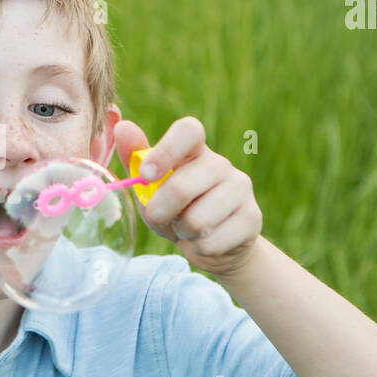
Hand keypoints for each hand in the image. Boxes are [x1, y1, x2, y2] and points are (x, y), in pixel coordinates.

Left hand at [113, 117, 261, 279]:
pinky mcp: (253, 218)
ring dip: (182, 232)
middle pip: (182, 186)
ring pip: (197, 220)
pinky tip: (205, 240)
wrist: (210, 243)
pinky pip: (212, 241)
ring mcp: (241, 188)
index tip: (147, 175)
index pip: (188, 131)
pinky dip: (199, 248)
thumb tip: (122, 127)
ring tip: (187, 227)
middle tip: (160, 216)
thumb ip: (136, 159)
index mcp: (194, 150)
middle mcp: (221, 164)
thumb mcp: (151, 187)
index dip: (165, 152)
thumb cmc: (174, 209)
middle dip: (160, 211)